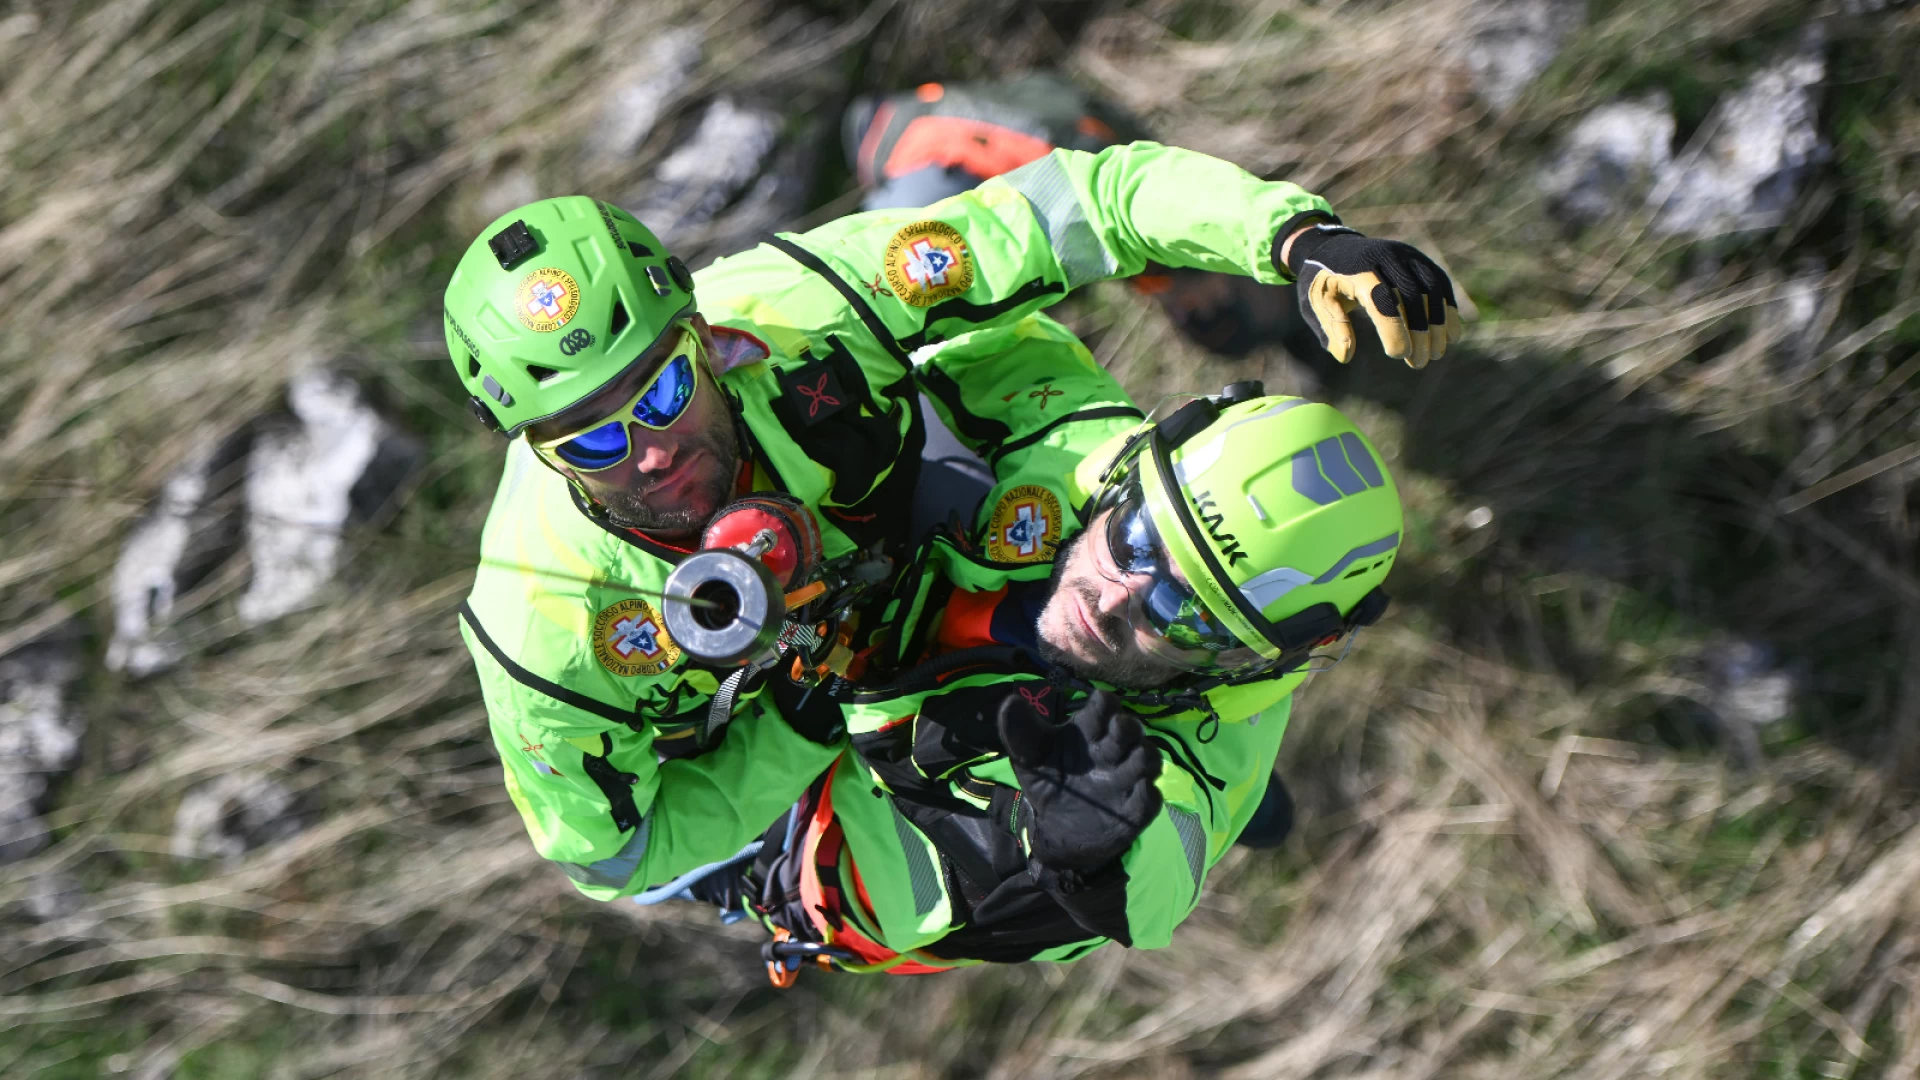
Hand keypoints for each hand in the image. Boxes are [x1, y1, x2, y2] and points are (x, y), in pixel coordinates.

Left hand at [998, 687, 1161, 871]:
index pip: (1105, 707)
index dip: (1105, 704)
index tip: (1100, 705)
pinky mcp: (1134, 811)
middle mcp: (1112, 751)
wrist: (1054, 830)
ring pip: (1150, 759)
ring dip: (1144, 757)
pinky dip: (1147, 793)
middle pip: (1131, 729)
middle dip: (1129, 727)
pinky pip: (1151, 799)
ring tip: (1134, 761)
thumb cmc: (1048, 782)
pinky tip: (1138, 790)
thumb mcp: (1028, 758)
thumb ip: (1020, 732)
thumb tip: (1010, 702)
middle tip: (1118, 728)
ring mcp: (1126, 780)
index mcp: (1089, 731)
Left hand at [1281, 224, 1463, 368]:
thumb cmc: (1322, 281)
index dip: (1393, 327)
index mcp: (1358, 268)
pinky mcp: (1418, 259)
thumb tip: (1346, 356)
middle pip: (1411, 295)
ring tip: (1436, 354)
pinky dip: (1447, 309)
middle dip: (1419, 332)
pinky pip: (1439, 283)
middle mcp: (1386, 256)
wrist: (1331, 246)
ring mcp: (1405, 255)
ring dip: (1438, 324)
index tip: (1398, 355)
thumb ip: (1332, 328)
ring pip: (1431, 289)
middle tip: (1419, 363)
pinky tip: (1451, 335)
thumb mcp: (1316, 303)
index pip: (1381, 298)